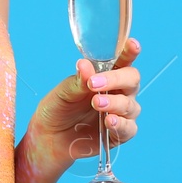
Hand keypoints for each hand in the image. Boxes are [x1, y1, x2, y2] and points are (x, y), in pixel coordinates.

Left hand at [20, 38, 143, 182]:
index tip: (132, 45)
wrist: (49, 137)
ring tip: (96, 103)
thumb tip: (84, 65)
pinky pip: (129, 128)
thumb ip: (78, 81)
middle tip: (94, 84)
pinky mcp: (119, 134)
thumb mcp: (63, 92)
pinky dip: (121, 124)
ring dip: (115, 103)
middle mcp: (118, 92)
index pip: (122, 61)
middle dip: (116, 79)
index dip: (129, 52)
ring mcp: (120, 113)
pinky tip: (109, 121)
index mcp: (106, 76)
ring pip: (131, 105)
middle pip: (132, 80)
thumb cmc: (58, 108)